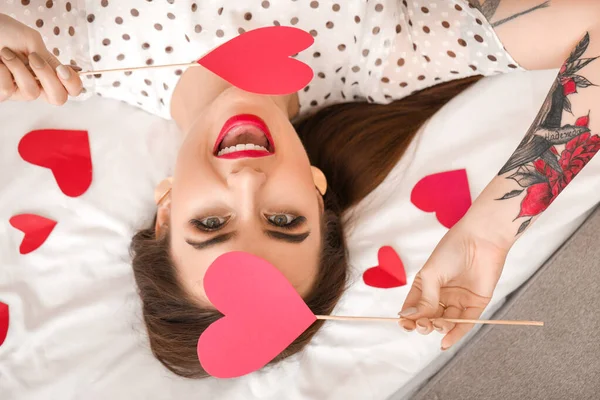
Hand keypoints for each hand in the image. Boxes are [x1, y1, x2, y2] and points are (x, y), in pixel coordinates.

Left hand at [0, 13, 81, 104]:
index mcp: (50, 73)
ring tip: (6, 53)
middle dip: (48, 78)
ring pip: (31, 93)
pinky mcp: (4, 93)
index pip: (72, 89)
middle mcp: (38, 85)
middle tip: (34, 59)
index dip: (73, 84)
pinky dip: (2, 72)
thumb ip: (49, 59)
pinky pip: (8, 90)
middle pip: (58, 99)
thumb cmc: (5, 32)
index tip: (63, 70)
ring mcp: (20, 91)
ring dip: (18, 68)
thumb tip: (65, 72)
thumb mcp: (32, 41)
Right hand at [398, 219, 508, 349]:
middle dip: (424, 324)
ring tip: (437, 324)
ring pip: (446, 322)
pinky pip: (465, 323)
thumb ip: (425, 299)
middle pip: (429, 317)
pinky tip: (446, 341)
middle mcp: (441, 295)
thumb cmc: (452, 250)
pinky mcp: (475, 304)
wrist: (481, 239)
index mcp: (426, 285)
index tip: (404, 325)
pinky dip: (455, 334)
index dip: (408, 318)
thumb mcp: (431, 274)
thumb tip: (410, 317)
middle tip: (423, 324)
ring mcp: (458, 300)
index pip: (414, 307)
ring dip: (439, 327)